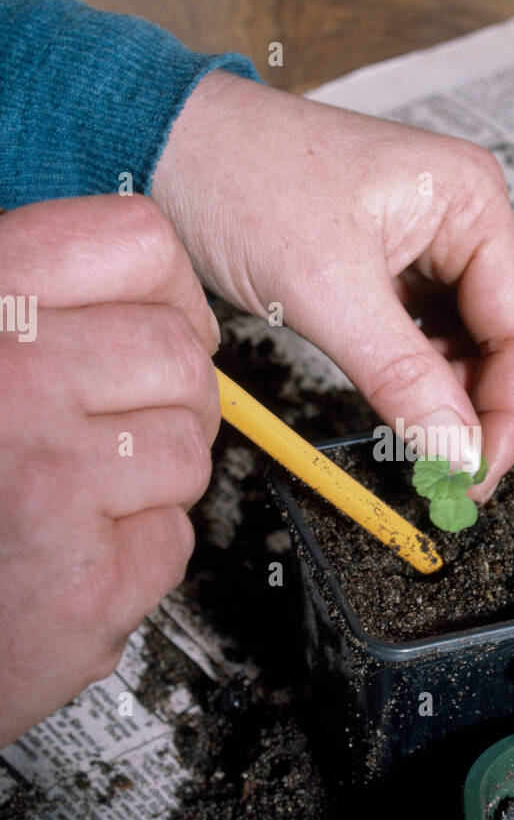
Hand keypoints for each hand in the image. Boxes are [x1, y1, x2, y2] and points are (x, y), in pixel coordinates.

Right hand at [0, 196, 220, 744]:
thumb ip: (35, 306)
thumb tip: (158, 284)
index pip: (138, 242)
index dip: (169, 292)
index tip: (156, 325)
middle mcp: (8, 378)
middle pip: (180, 352)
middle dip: (168, 400)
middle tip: (115, 434)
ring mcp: (46, 478)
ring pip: (189, 446)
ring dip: (152, 482)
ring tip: (81, 501)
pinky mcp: (84, 577)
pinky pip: (174, 537)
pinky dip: (135, 557)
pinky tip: (70, 558)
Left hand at [152, 71, 513, 495]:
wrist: (170, 147)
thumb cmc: (241, 178)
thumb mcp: (326, 290)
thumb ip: (402, 377)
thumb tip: (456, 449)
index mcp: (470, 198)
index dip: (509, 407)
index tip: (476, 471)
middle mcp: (465, 213)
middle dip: (501, 393)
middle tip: (458, 457)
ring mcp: (435, 237)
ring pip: (488, 332)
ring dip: (464, 387)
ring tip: (418, 429)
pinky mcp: (399, 262)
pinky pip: (441, 330)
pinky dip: (430, 373)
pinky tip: (398, 398)